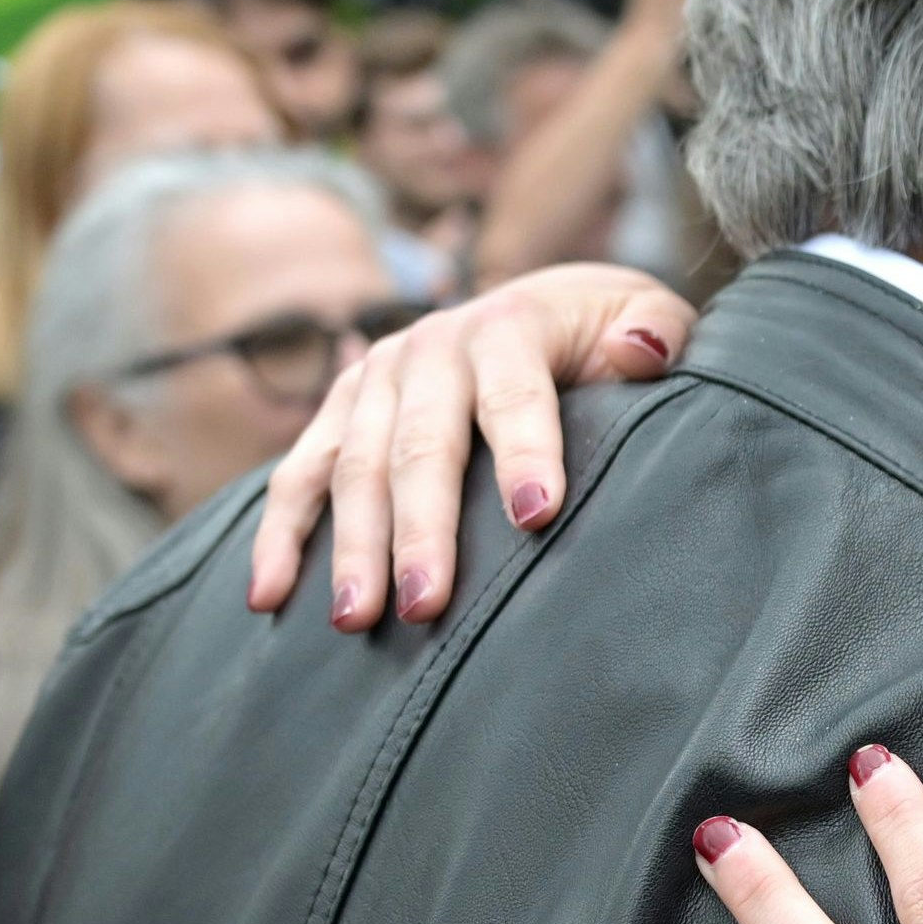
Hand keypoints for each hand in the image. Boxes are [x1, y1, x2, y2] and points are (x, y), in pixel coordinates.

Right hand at [243, 262, 692, 626]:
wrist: (546, 304)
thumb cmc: (605, 333)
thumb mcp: (645, 317)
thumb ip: (655, 333)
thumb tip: (637, 353)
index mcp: (509, 325)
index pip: (516, 394)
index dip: (525, 452)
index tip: (537, 516)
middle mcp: (432, 345)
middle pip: (421, 446)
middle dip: (421, 529)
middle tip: (424, 604)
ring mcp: (377, 378)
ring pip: (352, 467)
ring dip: (349, 545)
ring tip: (355, 619)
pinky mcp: (342, 410)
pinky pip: (299, 474)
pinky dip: (278, 534)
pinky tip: (267, 595)